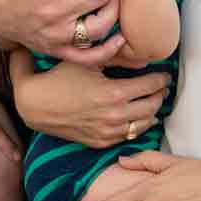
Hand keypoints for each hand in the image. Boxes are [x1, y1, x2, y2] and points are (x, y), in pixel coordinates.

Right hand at [15, 62, 172, 145]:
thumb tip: (142, 60)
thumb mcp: (88, 62)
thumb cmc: (60, 78)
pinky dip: (138, 126)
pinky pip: (128, 136)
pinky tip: (140, 119)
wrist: (35, 105)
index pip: (151, 85)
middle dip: (160, 95)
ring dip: (152, 112)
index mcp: (115, 93)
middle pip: (152, 105)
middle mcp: (115, 115)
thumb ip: (117, 58)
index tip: (165, 75)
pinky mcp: (100, 142)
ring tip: (154, 102)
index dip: (161, 79)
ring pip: (144, 124)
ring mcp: (108, 132)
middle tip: (162, 87)